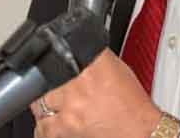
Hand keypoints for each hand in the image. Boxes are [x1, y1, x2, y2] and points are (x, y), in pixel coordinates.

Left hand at [30, 49, 161, 137]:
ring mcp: (70, 107)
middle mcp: (78, 84)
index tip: (46, 67)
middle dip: (45, 88)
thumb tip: (80, 51)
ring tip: (51, 108)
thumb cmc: (132, 104)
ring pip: (39, 105)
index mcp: (91, 65)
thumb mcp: (116, 69)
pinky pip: (44, 128)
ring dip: (43, 107)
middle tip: (50, 92)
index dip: (49, 62)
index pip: (58, 56)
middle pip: (43, 81)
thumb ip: (95, 59)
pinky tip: (50, 126)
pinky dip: (44, 129)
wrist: (140, 131)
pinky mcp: (67, 128)